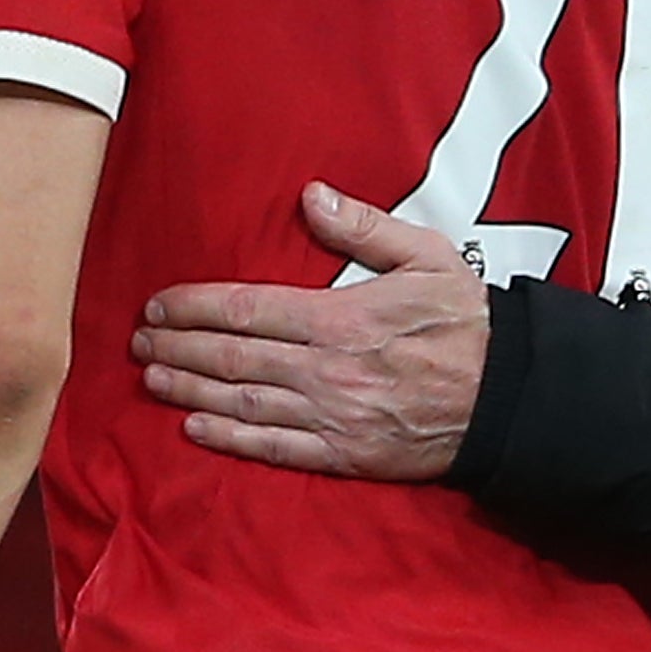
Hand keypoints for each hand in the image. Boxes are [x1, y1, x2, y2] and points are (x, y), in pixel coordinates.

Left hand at [134, 184, 491, 478]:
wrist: (511, 397)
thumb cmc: (469, 322)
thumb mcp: (427, 256)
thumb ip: (364, 228)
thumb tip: (311, 197)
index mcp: (339, 318)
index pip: (246, 309)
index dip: (194, 307)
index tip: (158, 304)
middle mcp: (325, 369)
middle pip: (232, 357)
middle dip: (178, 346)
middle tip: (139, 340)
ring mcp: (331, 416)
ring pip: (242, 402)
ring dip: (190, 388)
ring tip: (152, 377)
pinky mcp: (344, 454)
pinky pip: (275, 448)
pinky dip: (230, 438)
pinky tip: (196, 427)